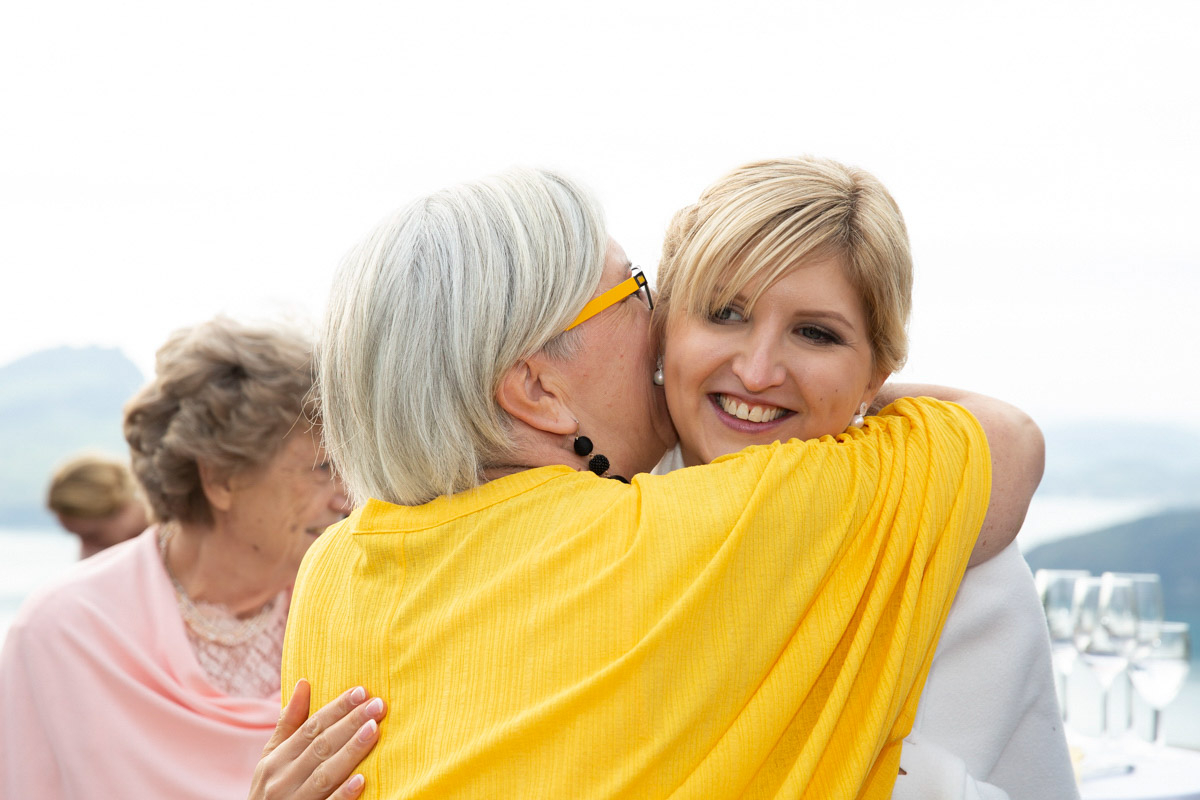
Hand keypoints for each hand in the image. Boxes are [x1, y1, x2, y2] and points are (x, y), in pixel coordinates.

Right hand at [249, 680, 387, 799]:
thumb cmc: (270, 790)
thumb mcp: (272, 757)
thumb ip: (289, 723)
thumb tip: (303, 683)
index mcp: (276, 759)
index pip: (310, 728)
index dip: (336, 709)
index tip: (361, 691)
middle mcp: (282, 779)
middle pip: (321, 746)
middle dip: (351, 723)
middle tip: (378, 705)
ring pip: (325, 774)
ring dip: (351, 751)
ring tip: (374, 730)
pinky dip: (343, 794)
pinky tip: (362, 780)